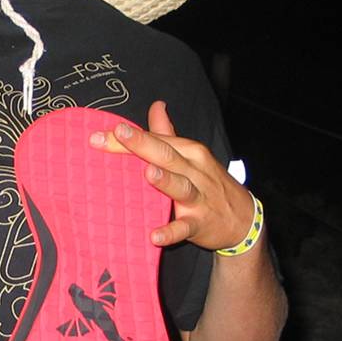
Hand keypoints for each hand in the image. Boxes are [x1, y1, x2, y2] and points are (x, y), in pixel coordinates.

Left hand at [90, 101, 256, 250]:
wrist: (243, 219)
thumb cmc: (208, 183)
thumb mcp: (192, 155)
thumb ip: (168, 133)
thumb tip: (156, 105)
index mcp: (188, 152)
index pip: (156, 140)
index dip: (127, 137)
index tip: (98, 136)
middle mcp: (193, 171)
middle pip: (166, 155)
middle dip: (142, 144)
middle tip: (118, 134)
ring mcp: (198, 198)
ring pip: (180, 186)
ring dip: (165, 180)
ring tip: (148, 174)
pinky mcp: (200, 223)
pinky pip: (184, 227)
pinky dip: (170, 231)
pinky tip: (154, 236)